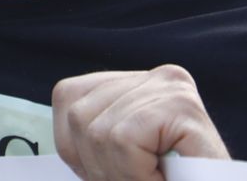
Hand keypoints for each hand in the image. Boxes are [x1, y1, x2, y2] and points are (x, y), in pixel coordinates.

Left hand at [53, 66, 228, 180]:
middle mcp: (159, 77)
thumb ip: (93, 138)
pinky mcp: (184, 107)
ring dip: (120, 174)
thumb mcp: (121, 160)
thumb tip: (62, 124)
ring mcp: (173, 88)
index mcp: (138, 84)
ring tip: (151, 179)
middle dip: (97, 165)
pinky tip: (161, 178)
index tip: (113, 171)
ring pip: (99, 131)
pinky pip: (124, 139)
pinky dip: (135, 173)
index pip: (68, 97)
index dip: (77, 149)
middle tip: (137, 179)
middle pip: (79, 115)